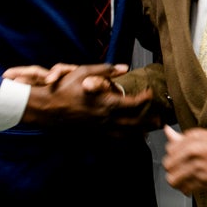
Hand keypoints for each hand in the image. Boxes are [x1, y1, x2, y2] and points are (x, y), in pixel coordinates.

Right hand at [17, 64, 147, 125]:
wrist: (45, 108)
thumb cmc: (63, 88)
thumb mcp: (84, 72)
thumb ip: (106, 70)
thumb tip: (124, 67)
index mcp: (106, 103)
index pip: (135, 104)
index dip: (146, 99)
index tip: (150, 93)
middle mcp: (106, 118)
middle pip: (135, 123)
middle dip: (149, 120)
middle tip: (161, 119)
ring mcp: (99, 128)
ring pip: (126, 133)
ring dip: (140, 132)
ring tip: (151, 130)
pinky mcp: (92, 133)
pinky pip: (113, 138)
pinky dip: (125, 138)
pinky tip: (130, 136)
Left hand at [162, 126, 206, 196]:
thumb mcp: (204, 135)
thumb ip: (183, 137)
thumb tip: (167, 131)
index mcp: (192, 140)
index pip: (169, 150)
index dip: (173, 155)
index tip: (178, 159)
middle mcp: (194, 153)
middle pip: (168, 166)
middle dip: (173, 169)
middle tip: (181, 170)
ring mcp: (199, 168)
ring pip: (173, 180)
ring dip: (177, 181)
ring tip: (184, 180)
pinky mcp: (205, 181)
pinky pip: (186, 188)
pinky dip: (186, 189)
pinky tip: (191, 185)